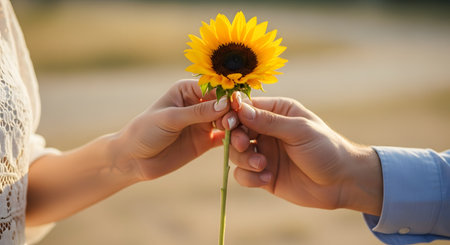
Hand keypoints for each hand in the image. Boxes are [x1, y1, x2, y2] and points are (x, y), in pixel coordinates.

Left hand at [111, 79, 236, 180]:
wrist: (133, 159)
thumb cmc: (145, 131)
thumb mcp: (170, 118)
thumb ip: (198, 112)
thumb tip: (225, 103)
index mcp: (188, 90)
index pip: (215, 88)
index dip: (228, 95)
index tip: (238, 104)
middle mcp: (199, 104)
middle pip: (225, 104)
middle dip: (233, 112)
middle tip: (234, 123)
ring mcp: (204, 123)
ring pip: (228, 121)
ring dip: (236, 127)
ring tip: (238, 137)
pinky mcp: (206, 141)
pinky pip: (226, 139)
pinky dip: (234, 141)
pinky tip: (238, 146)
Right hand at [229, 95, 382, 214]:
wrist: (342, 182)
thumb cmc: (326, 148)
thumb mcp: (299, 130)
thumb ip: (269, 121)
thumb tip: (240, 108)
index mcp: (277, 112)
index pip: (246, 107)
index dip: (233, 113)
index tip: (229, 122)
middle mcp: (266, 131)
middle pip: (235, 130)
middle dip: (236, 139)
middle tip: (244, 145)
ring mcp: (263, 153)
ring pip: (236, 153)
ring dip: (244, 160)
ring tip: (263, 165)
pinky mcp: (263, 174)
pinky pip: (243, 175)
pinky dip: (250, 177)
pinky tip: (268, 179)